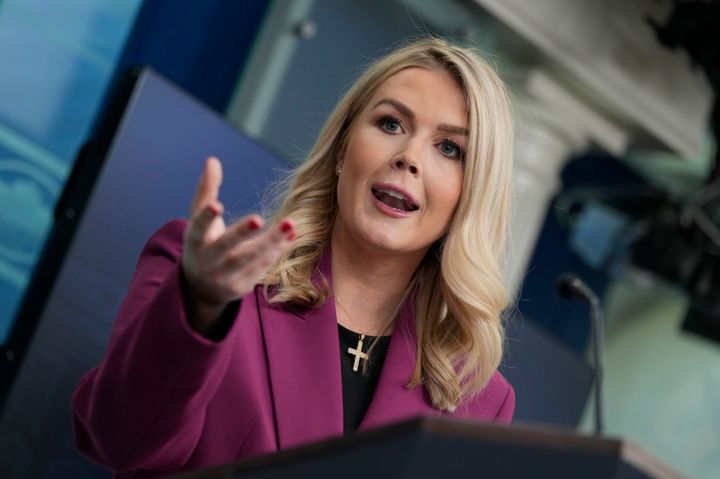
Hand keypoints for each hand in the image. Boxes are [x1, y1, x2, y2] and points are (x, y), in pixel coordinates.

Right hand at [182, 157, 295, 334]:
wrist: (200, 286)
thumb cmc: (202, 242)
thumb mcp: (198, 218)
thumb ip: (206, 190)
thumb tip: (212, 160)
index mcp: (195, 241)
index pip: (199, 228)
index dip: (207, 218)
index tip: (217, 205)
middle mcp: (208, 261)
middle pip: (226, 248)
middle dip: (242, 233)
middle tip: (259, 218)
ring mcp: (224, 277)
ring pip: (249, 260)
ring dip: (271, 243)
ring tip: (290, 225)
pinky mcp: (240, 287)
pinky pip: (261, 268)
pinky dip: (276, 252)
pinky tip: (290, 237)